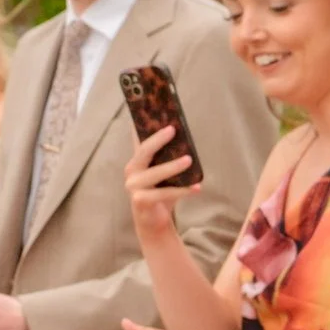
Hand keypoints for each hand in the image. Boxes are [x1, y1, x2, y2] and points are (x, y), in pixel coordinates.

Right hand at [124, 124, 189, 244]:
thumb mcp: (165, 175)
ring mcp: (133, 187)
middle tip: (173, 130)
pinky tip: (197, 188)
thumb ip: (168, 159)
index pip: (137, 140)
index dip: (138, 125)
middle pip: (143, 152)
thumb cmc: (161, 194)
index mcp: (137, 162)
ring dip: (172, 166)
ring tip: (189, 160)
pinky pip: (163, 193)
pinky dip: (182, 190)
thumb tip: (185, 140)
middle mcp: (131, 172)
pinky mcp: (140, 201)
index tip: (145, 107)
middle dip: (158, 140)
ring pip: (154, 174)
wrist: (153, 222)